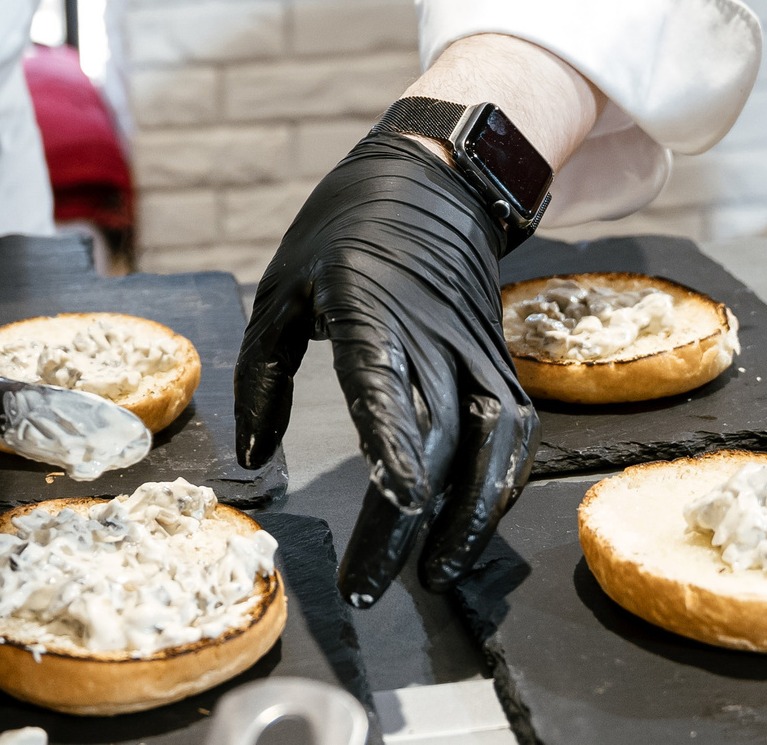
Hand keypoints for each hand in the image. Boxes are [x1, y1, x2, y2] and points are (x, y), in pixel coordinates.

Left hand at [235, 132, 532, 604]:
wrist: (432, 178)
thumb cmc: (340, 235)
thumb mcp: (279, 290)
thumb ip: (262, 377)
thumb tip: (255, 458)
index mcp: (369, 309)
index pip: (384, 384)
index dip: (393, 445)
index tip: (393, 501)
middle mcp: (432, 333)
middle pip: (434, 439)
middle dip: (404, 524)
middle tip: (368, 588)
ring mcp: (475, 348)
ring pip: (489, 444)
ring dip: (469, 519)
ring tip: (434, 576)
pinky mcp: (498, 360)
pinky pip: (511, 431)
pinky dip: (498, 486)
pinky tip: (470, 528)